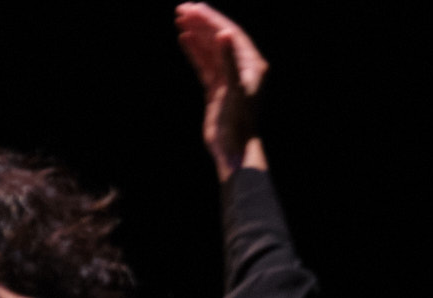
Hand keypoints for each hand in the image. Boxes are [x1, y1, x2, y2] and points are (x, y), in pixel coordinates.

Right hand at [175, 4, 268, 178]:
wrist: (233, 148)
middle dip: (202, 23)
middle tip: (182, 9)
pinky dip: (195, 51)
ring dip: (197, 34)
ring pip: (211, 50)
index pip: (231, 35)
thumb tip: (224, 33)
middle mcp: (243, 71)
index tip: (194, 7)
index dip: (212, 20)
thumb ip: (229, 60)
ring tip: (180, 20)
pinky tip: (184, 39)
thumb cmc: (238, 121)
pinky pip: (205, 64)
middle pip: (220, 40)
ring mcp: (229, 80)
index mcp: (253, 67)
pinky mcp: (218, 90)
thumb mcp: (234, 88)